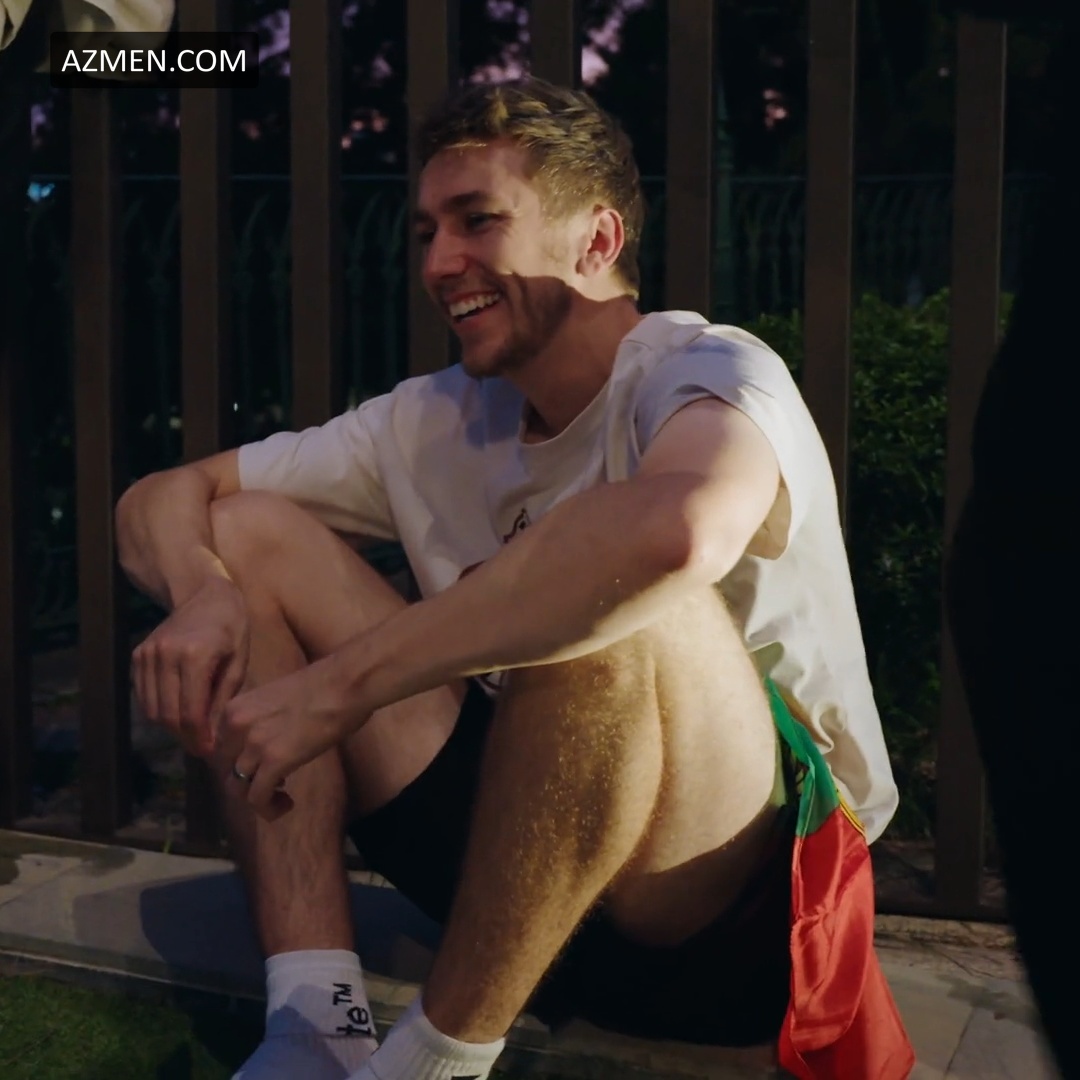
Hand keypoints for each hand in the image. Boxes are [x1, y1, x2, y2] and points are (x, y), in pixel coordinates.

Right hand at [131, 576, 248, 757]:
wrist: (205, 594)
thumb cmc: (231, 627)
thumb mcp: (238, 662)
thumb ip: (222, 699)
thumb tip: (210, 736)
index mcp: (194, 656)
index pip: (190, 712)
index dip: (198, 737)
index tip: (209, 752)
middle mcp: (164, 655)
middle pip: (167, 714)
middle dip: (184, 737)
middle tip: (200, 747)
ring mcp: (146, 654)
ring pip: (151, 709)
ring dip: (169, 727)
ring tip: (191, 732)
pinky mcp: (137, 655)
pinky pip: (143, 695)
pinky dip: (157, 709)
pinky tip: (177, 711)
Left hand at [215, 657, 360, 818]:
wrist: (345, 684)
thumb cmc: (322, 685)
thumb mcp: (274, 700)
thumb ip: (259, 721)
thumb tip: (265, 743)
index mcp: (234, 708)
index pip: (220, 750)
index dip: (240, 763)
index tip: (261, 766)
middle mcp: (235, 726)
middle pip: (226, 770)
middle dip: (246, 782)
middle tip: (273, 783)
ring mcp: (253, 744)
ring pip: (238, 788)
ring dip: (258, 798)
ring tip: (282, 797)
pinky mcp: (274, 762)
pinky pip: (258, 798)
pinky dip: (269, 809)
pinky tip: (287, 804)